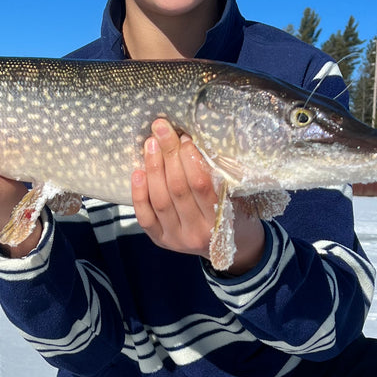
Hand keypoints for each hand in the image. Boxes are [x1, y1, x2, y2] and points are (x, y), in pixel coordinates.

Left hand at [132, 119, 264, 272]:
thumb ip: (221, 177)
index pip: (201, 184)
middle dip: (168, 155)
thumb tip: (195, 141)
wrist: (235, 247)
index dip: (190, 158)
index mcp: (220, 221)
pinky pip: (145, 216)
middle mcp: (196, 232)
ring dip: (153, 168)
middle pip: (177, 189)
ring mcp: (176, 238)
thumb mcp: (238, 198)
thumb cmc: (237, 214)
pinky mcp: (160, 240)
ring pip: (159, 200)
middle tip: (161, 129)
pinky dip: (139, 193)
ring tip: (150, 144)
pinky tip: (138, 171)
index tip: (185, 137)